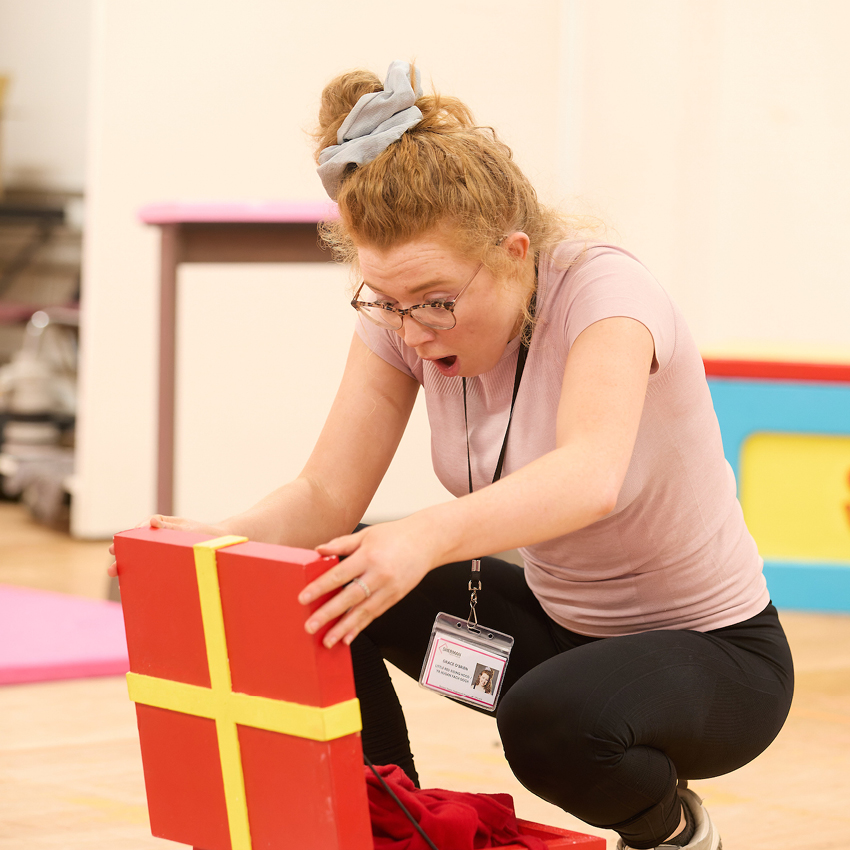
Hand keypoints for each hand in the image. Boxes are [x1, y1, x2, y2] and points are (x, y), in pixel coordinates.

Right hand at [107, 515, 229, 576]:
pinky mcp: (168, 564)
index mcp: (163, 527)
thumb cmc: (205, 535)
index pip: (139, 531)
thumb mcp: (188, 530)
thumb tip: (151, 522)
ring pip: (142, 560)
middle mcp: (160, 539)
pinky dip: (142, 577)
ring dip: (129, 568)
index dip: (126, 540)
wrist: (222, 545)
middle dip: (123, 557)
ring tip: (118, 577)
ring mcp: (163, 551)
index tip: (115, 547)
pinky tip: (132, 587)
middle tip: (111, 569)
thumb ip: (169, 527)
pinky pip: (152, 570)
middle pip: (136, 547)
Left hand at [299, 519, 438, 648]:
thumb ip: (342, 544)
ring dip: (343, 628)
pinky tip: (348, 637)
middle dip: (328, 613)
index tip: (304, 598)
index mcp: (368, 556)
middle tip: (310, 626)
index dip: (320, 587)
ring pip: (363, 611)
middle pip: (349, 597)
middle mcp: (379, 574)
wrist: (427, 541)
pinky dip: (360, 627)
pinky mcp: (395, 597)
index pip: (340, 574)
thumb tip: (319, 549)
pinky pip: (375, 614)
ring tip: (327, 640)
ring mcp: (389, 588)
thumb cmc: (396, 535)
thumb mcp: (367, 535)